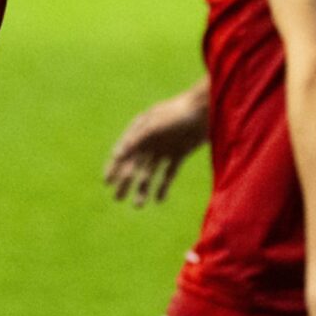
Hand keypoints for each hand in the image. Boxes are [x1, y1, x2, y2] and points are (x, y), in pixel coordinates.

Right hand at [103, 90, 207, 205]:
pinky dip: (163, 186)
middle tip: (118, 199)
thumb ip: (135, 140)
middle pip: (134, 165)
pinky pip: (169, 173)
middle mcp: (150, 140)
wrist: (208, 109)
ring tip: (138, 206)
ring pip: (150, 172)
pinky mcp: (180, 153)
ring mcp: (165, 147)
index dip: (113, 167)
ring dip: (143, 188)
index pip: (122, 152)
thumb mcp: (154, 126)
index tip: (106, 183)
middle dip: (125, 182)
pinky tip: (159, 200)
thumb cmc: (178, 113)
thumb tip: (116, 155)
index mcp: (139, 130)